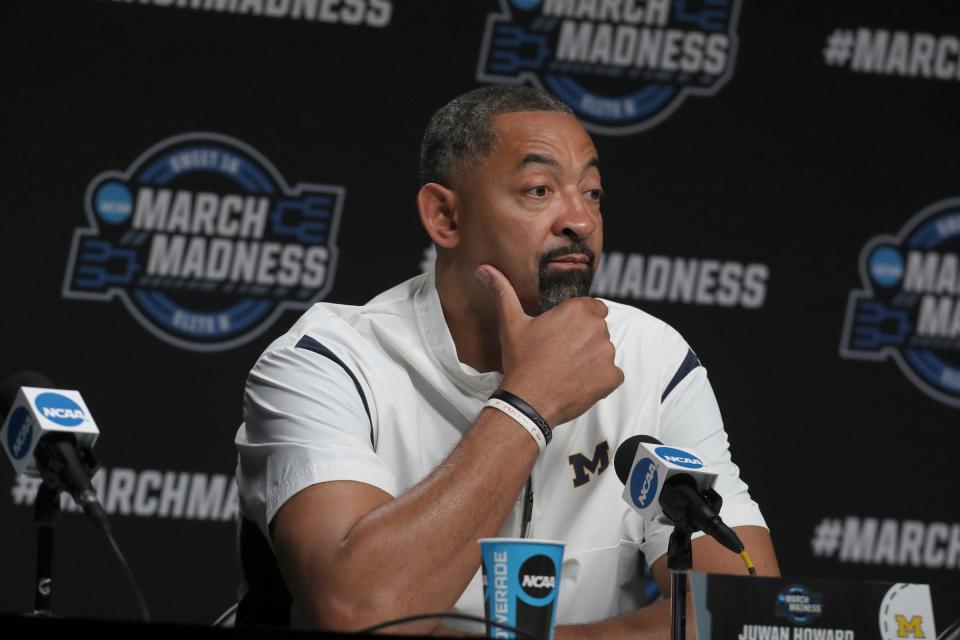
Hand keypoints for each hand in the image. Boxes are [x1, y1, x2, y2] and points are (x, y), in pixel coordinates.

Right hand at [476, 264, 623, 425]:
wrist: (528, 401)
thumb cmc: (521, 361)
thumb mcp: (511, 323)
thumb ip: (503, 291)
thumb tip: (484, 270)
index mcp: (578, 310)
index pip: (592, 307)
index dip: (577, 319)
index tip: (562, 333)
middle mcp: (598, 329)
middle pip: (598, 329)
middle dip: (584, 338)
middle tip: (560, 352)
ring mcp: (607, 354)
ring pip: (604, 351)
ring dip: (591, 358)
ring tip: (566, 368)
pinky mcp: (612, 378)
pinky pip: (612, 374)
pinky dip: (599, 379)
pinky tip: (577, 382)